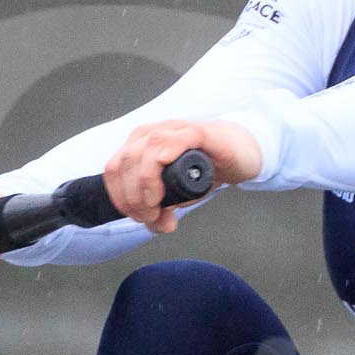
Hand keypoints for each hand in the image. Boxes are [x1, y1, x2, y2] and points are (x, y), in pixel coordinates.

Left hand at [103, 119, 258, 233]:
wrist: (240, 152)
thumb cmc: (206, 168)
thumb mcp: (178, 193)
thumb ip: (164, 208)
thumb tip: (157, 224)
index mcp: (140, 144)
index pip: (114, 168)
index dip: (118, 196)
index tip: (133, 216)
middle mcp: (152, 133)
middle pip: (126, 164)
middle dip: (133, 199)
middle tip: (150, 218)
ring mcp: (173, 130)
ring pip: (144, 155)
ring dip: (145, 188)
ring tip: (158, 209)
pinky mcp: (197, 132)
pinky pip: (172, 142)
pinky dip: (163, 163)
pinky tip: (166, 184)